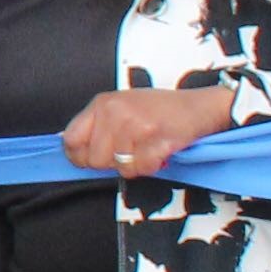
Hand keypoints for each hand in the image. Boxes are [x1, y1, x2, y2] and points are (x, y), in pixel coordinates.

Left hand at [61, 86, 239, 175]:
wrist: (199, 106)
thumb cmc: (160, 110)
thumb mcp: (121, 107)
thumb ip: (97, 126)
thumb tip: (75, 152)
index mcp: (102, 103)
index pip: (71, 139)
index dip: (79, 157)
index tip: (92, 160)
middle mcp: (115, 111)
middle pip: (94, 159)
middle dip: (112, 163)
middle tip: (130, 151)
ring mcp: (136, 123)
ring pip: (119, 167)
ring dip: (135, 165)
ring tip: (146, 148)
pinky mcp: (156, 137)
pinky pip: (141, 169)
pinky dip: (151, 166)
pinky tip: (158, 151)